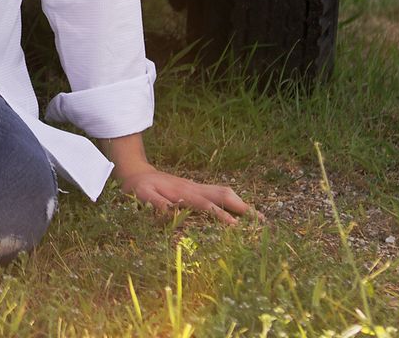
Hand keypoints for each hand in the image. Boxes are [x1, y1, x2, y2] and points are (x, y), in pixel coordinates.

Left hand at [117, 166, 259, 225]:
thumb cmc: (139, 188)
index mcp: (183, 192)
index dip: (220, 215)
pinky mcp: (197, 188)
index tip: (236, 226)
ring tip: (259, 217)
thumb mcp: (141, 195)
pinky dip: (233, 200)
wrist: (136, 172)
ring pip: (223, 192)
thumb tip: (169, 210)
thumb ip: (154, 202)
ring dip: (241, 203)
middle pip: (222, 194)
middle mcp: (194, 188)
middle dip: (242, 207)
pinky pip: (219, 192)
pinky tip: (242, 210)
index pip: (206, 205)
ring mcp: (197, 187)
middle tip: (261, 221)